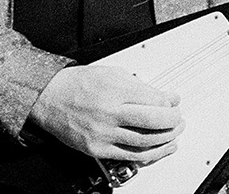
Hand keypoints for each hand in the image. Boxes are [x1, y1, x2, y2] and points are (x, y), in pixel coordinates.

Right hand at [29, 65, 183, 162]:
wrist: (50, 98)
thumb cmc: (79, 84)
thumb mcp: (112, 73)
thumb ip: (140, 85)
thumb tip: (164, 97)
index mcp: (115, 90)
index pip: (155, 100)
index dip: (170, 102)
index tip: (174, 101)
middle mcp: (109, 112)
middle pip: (154, 122)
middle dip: (173, 122)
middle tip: (178, 120)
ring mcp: (103, 133)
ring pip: (145, 142)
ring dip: (166, 140)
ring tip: (174, 134)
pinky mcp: (98, 149)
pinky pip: (130, 156)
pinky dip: (149, 154)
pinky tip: (158, 150)